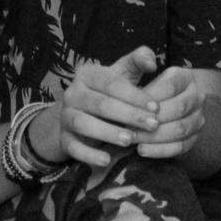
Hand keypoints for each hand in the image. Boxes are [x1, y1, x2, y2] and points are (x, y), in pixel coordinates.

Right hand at [42, 46, 161, 166]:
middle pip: (101, 104)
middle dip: (128, 115)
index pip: (112, 83)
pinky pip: (73, 147)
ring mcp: (66, 115)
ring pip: (84, 123)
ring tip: (130, 140)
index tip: (156, 107)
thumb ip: (138, 62)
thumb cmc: (109, 92)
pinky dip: (89, 154)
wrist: (79, 115)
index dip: (135, 95)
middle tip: (153, 125)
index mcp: (87, 74)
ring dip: (108, 132)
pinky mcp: (64, 138)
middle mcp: (73, 93)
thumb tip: (152, 60)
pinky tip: (106, 160)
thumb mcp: (122, 74)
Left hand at [128, 66, 206, 158]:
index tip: (129, 106)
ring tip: (131, 139)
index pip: (170, 86)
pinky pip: (180, 147)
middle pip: (178, 109)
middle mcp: (196, 95)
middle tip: (128, 127)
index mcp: (184, 76)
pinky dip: (160, 151)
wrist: (144, 110)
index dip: (150, 97)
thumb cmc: (133, 87)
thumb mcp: (132, 70)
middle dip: (152, 119)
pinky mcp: (194, 138)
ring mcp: (198, 118)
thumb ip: (138, 59)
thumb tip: (150, 62)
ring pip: (180, 129)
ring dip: (154, 137)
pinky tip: (141, 151)